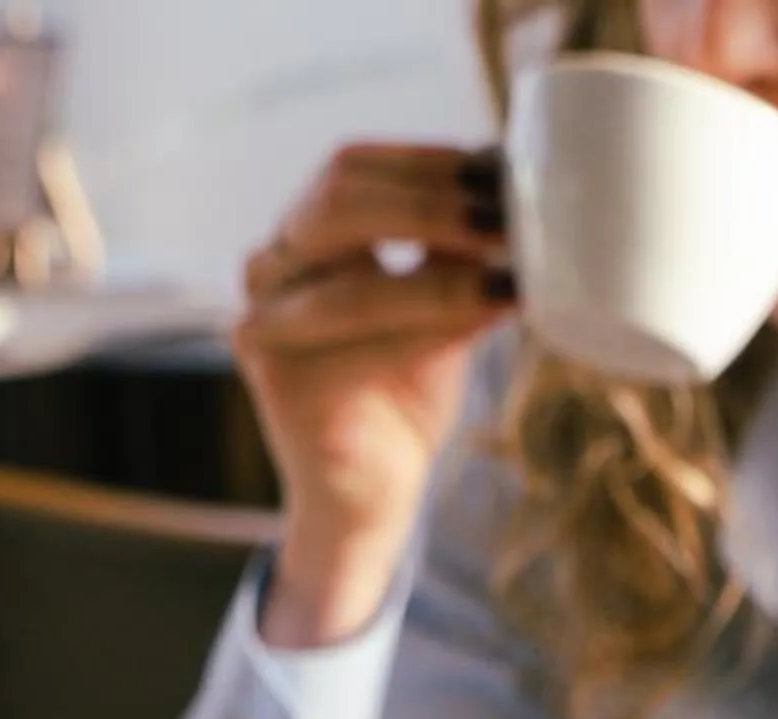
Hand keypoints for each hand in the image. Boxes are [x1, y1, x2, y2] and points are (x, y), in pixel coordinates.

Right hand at [235, 142, 514, 646]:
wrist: (366, 498)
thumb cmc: (398, 399)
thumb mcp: (433, 311)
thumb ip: (451, 257)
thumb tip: (511, 194)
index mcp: (298, 240)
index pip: (351, 169)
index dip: (425, 161)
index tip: (497, 170)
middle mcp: (268, 274)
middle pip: (342, 203)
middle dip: (434, 204)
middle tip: (505, 218)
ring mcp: (265, 330)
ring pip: (360, 283)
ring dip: (447, 274)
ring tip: (512, 270)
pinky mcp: (286, 388)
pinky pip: (369, 349)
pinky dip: (437, 327)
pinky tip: (490, 313)